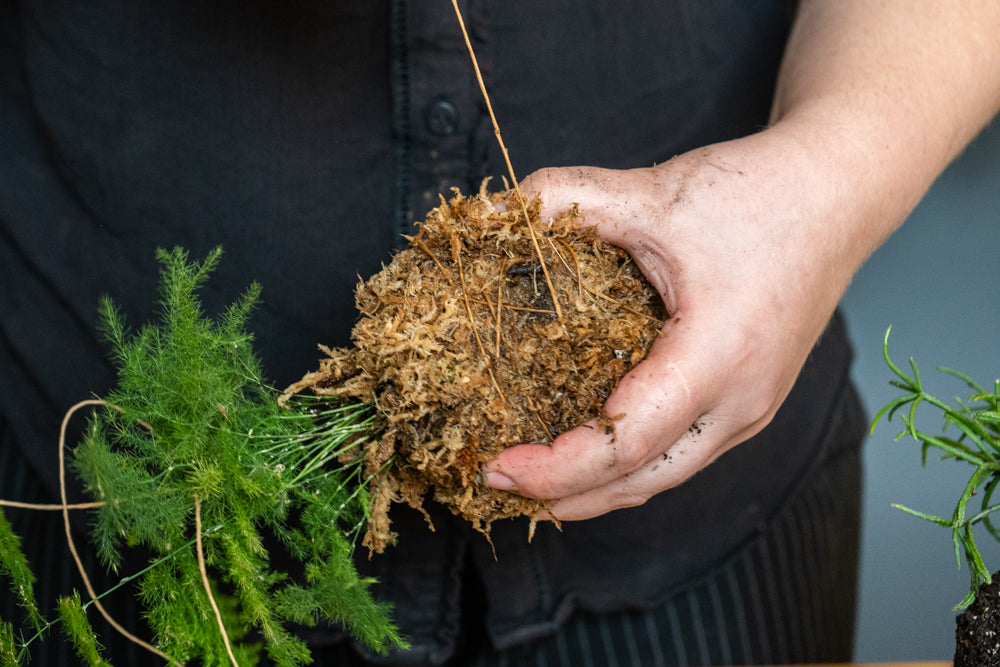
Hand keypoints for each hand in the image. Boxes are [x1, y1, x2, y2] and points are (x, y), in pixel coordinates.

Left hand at [481, 0, 999, 520]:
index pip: (625, 444)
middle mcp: (740, 402)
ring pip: (664, 476)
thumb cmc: (760, 195)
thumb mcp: (652, 193)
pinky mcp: (749, 402)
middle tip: (496, 482)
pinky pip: (681, 454)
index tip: (497, 467)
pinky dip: (628, 464)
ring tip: (532, 480)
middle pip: (641, 480)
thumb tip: (486, 214)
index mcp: (717, 358)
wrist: (838, 193)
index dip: (556, 468)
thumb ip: (564, 199)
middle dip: (566, 496)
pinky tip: (587, 448)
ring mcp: (750, 409)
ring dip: (596, 488)